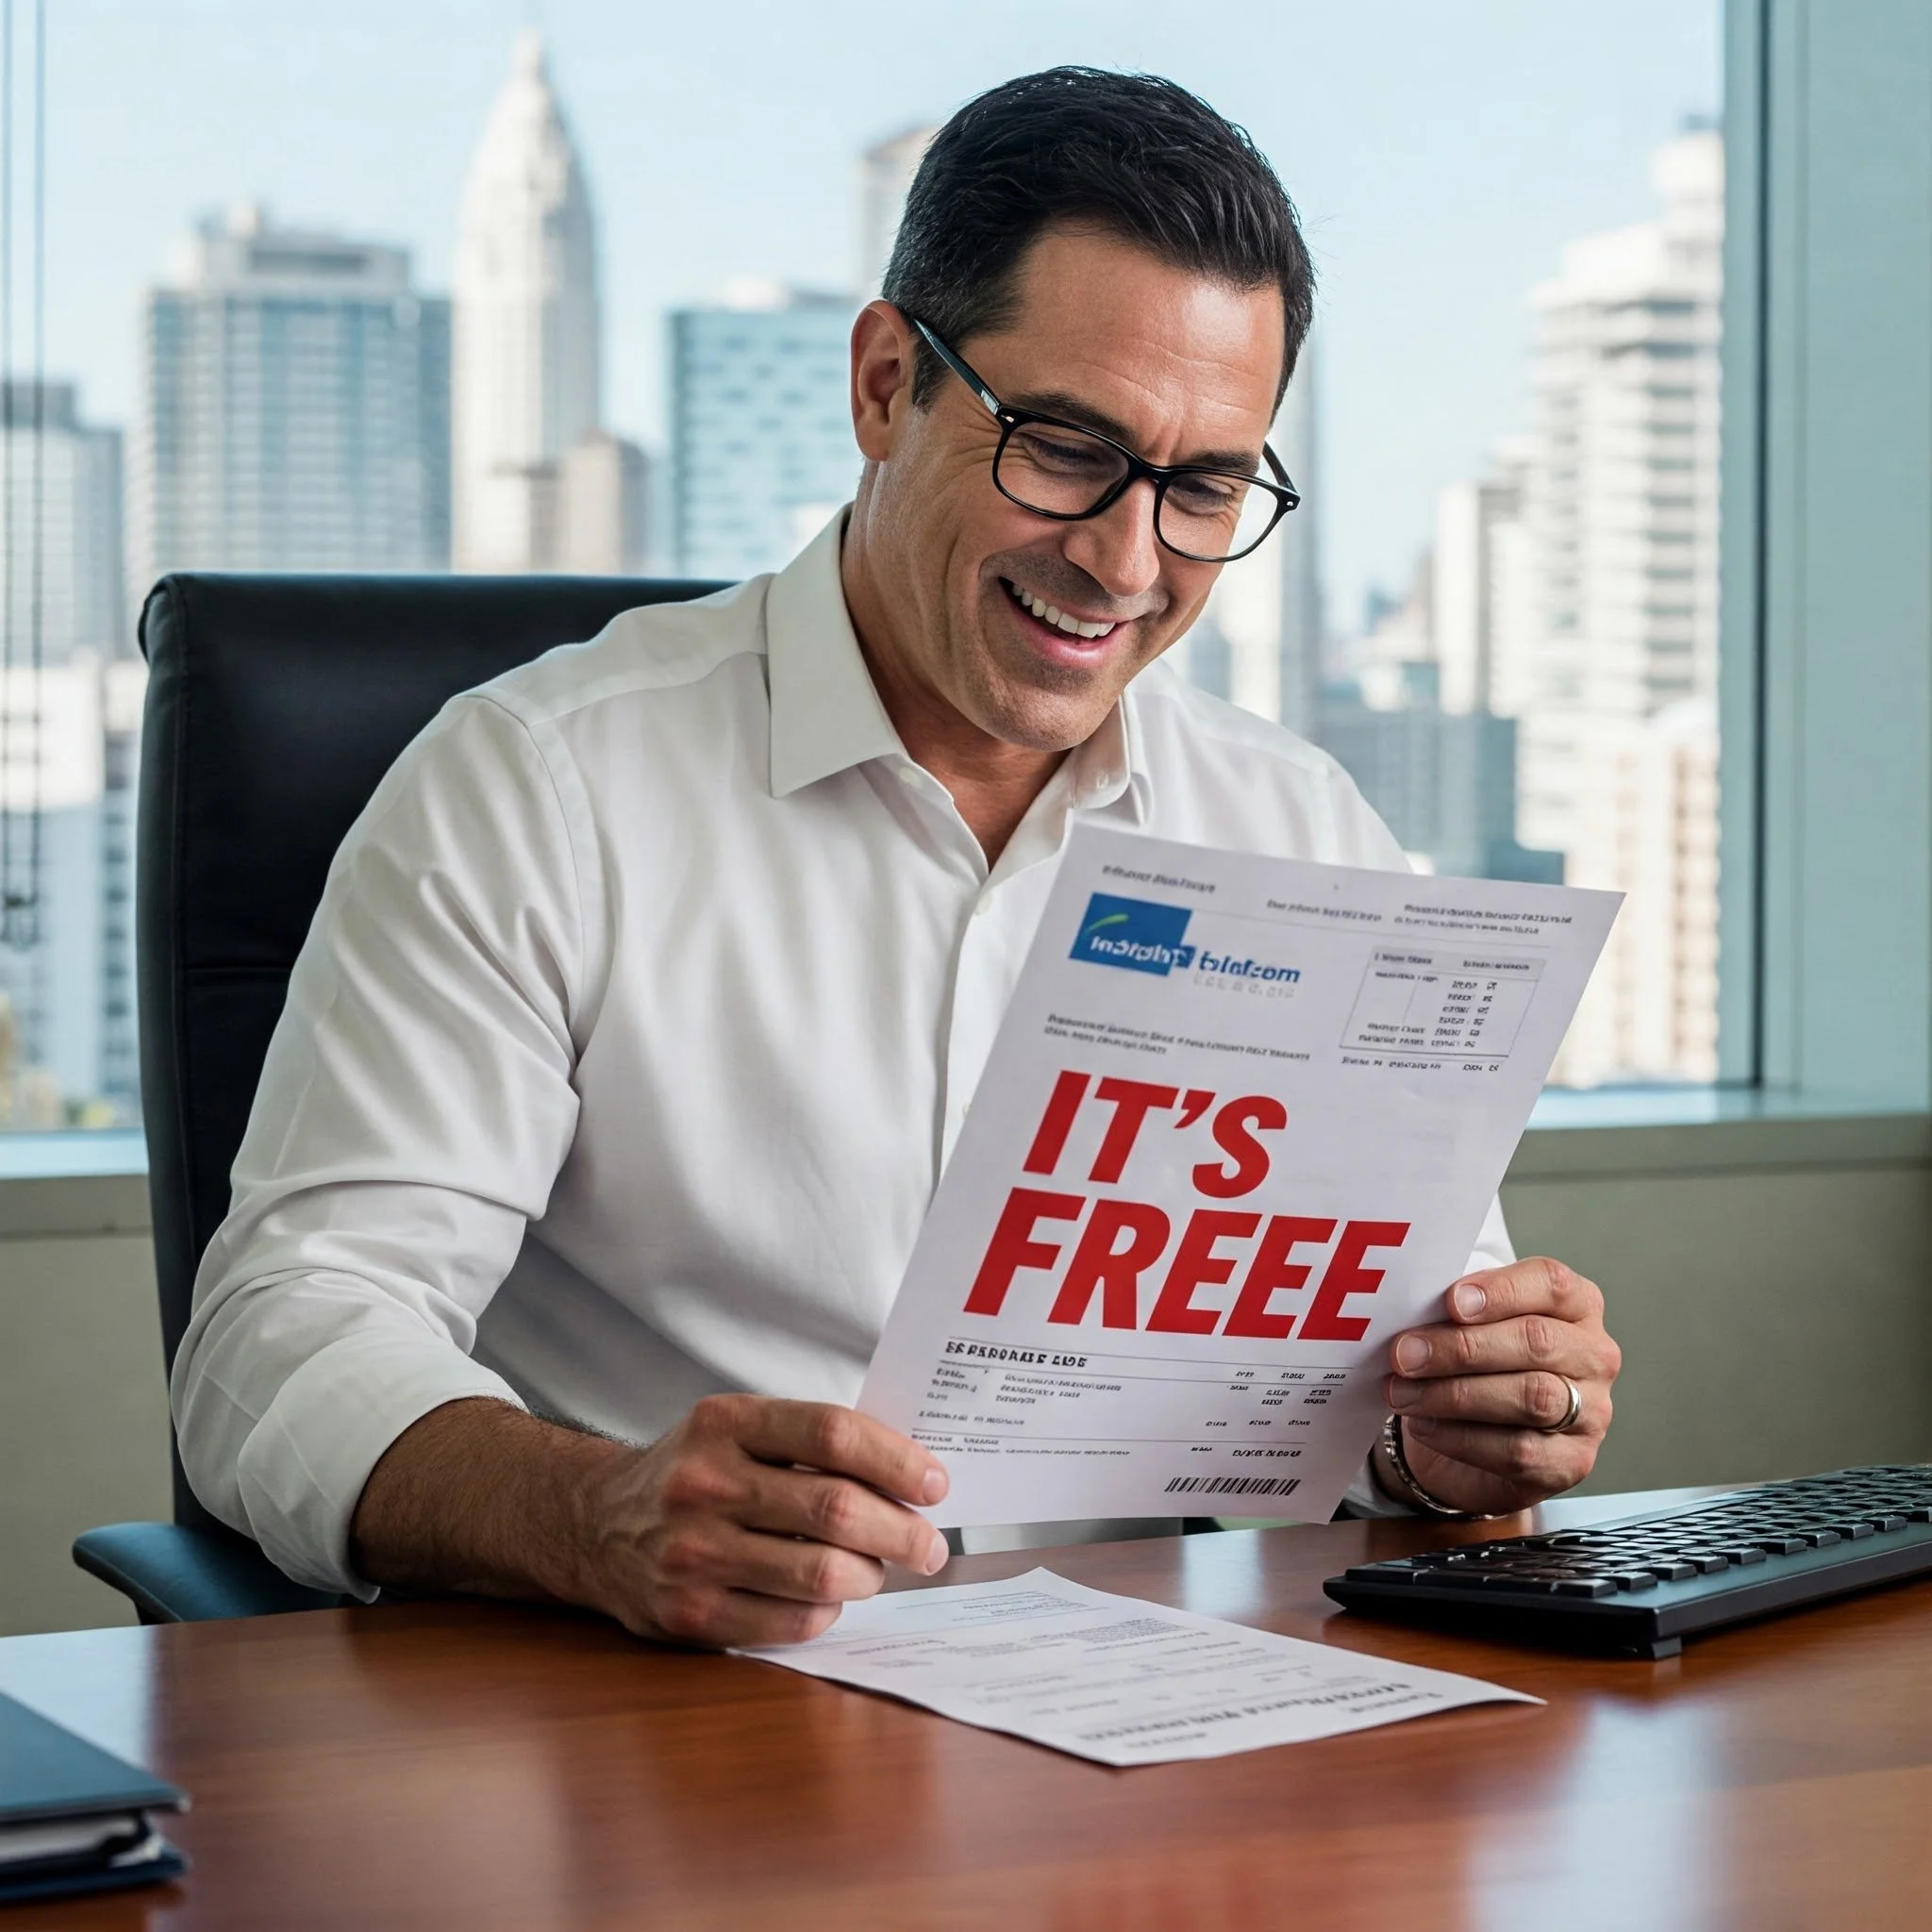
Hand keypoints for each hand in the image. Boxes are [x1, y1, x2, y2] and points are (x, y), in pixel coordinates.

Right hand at [578, 1395, 950, 1648]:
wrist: (592, 1525)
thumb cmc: (691, 1473)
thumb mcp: (734, 1429)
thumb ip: (807, 1441)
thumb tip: (909, 1476)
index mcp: (725, 1422)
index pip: (833, 1433)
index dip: (897, 1460)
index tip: (934, 1484)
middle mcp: (704, 1484)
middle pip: (836, 1508)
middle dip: (903, 1531)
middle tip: (930, 1545)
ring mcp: (693, 1553)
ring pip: (821, 1573)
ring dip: (870, 1576)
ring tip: (877, 1571)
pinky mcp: (688, 1614)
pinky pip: (790, 1622)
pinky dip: (827, 1613)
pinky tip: (830, 1599)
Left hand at [1378, 1257, 1619, 1516]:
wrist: (1478, 1437)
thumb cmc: (1478, 1364)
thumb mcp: (1469, 1324)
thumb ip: (1454, 1310)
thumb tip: (1412, 1308)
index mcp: (1576, 1305)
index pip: (1551, 1283)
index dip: (1501, 1291)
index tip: (1451, 1302)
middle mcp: (1593, 1356)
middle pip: (1537, 1341)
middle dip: (1462, 1348)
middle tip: (1405, 1354)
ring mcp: (1591, 1412)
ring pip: (1530, 1397)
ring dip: (1454, 1394)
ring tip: (1403, 1392)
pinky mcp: (1572, 1462)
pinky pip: (1519, 1450)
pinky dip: (1460, 1437)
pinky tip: (1424, 1424)